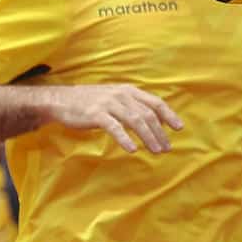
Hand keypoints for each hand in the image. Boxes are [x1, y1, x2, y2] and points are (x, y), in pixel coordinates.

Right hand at [47, 83, 183, 153]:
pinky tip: (132, 150)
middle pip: (147, 114)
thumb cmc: (91, 102)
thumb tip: (155, 120)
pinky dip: (125, 139)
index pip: (155, 102)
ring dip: (148, 137)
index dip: (168, 115)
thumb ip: (133, 106)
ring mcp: (109, 103)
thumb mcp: (115, 99)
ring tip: (156, 151)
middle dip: (160, 132)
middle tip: (167, 148)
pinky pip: (114, 128)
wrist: (62, 100)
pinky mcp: (96, 114)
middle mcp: (121, 95)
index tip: (179, 128)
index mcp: (129, 90)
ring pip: (135, 121)